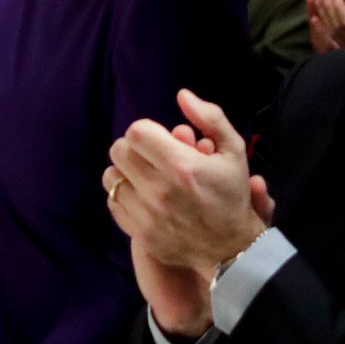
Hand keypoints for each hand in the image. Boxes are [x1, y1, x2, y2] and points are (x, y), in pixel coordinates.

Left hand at [104, 89, 261, 273]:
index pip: (136, 132)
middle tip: (151, 155)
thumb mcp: (233, 151)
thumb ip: (210, 117)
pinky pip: (113, 202)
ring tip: (144, 175)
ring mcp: (147, 215)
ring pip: (111, 176)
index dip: (146, 130)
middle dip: (134, 148)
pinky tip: (142, 196)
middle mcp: (160, 191)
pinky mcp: (140, 233)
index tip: (160, 139)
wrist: (231, 248)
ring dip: (125, 171)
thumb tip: (182, 95)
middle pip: (119, 151)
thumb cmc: (232, 195)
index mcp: (182, 166)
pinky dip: (123, 195)